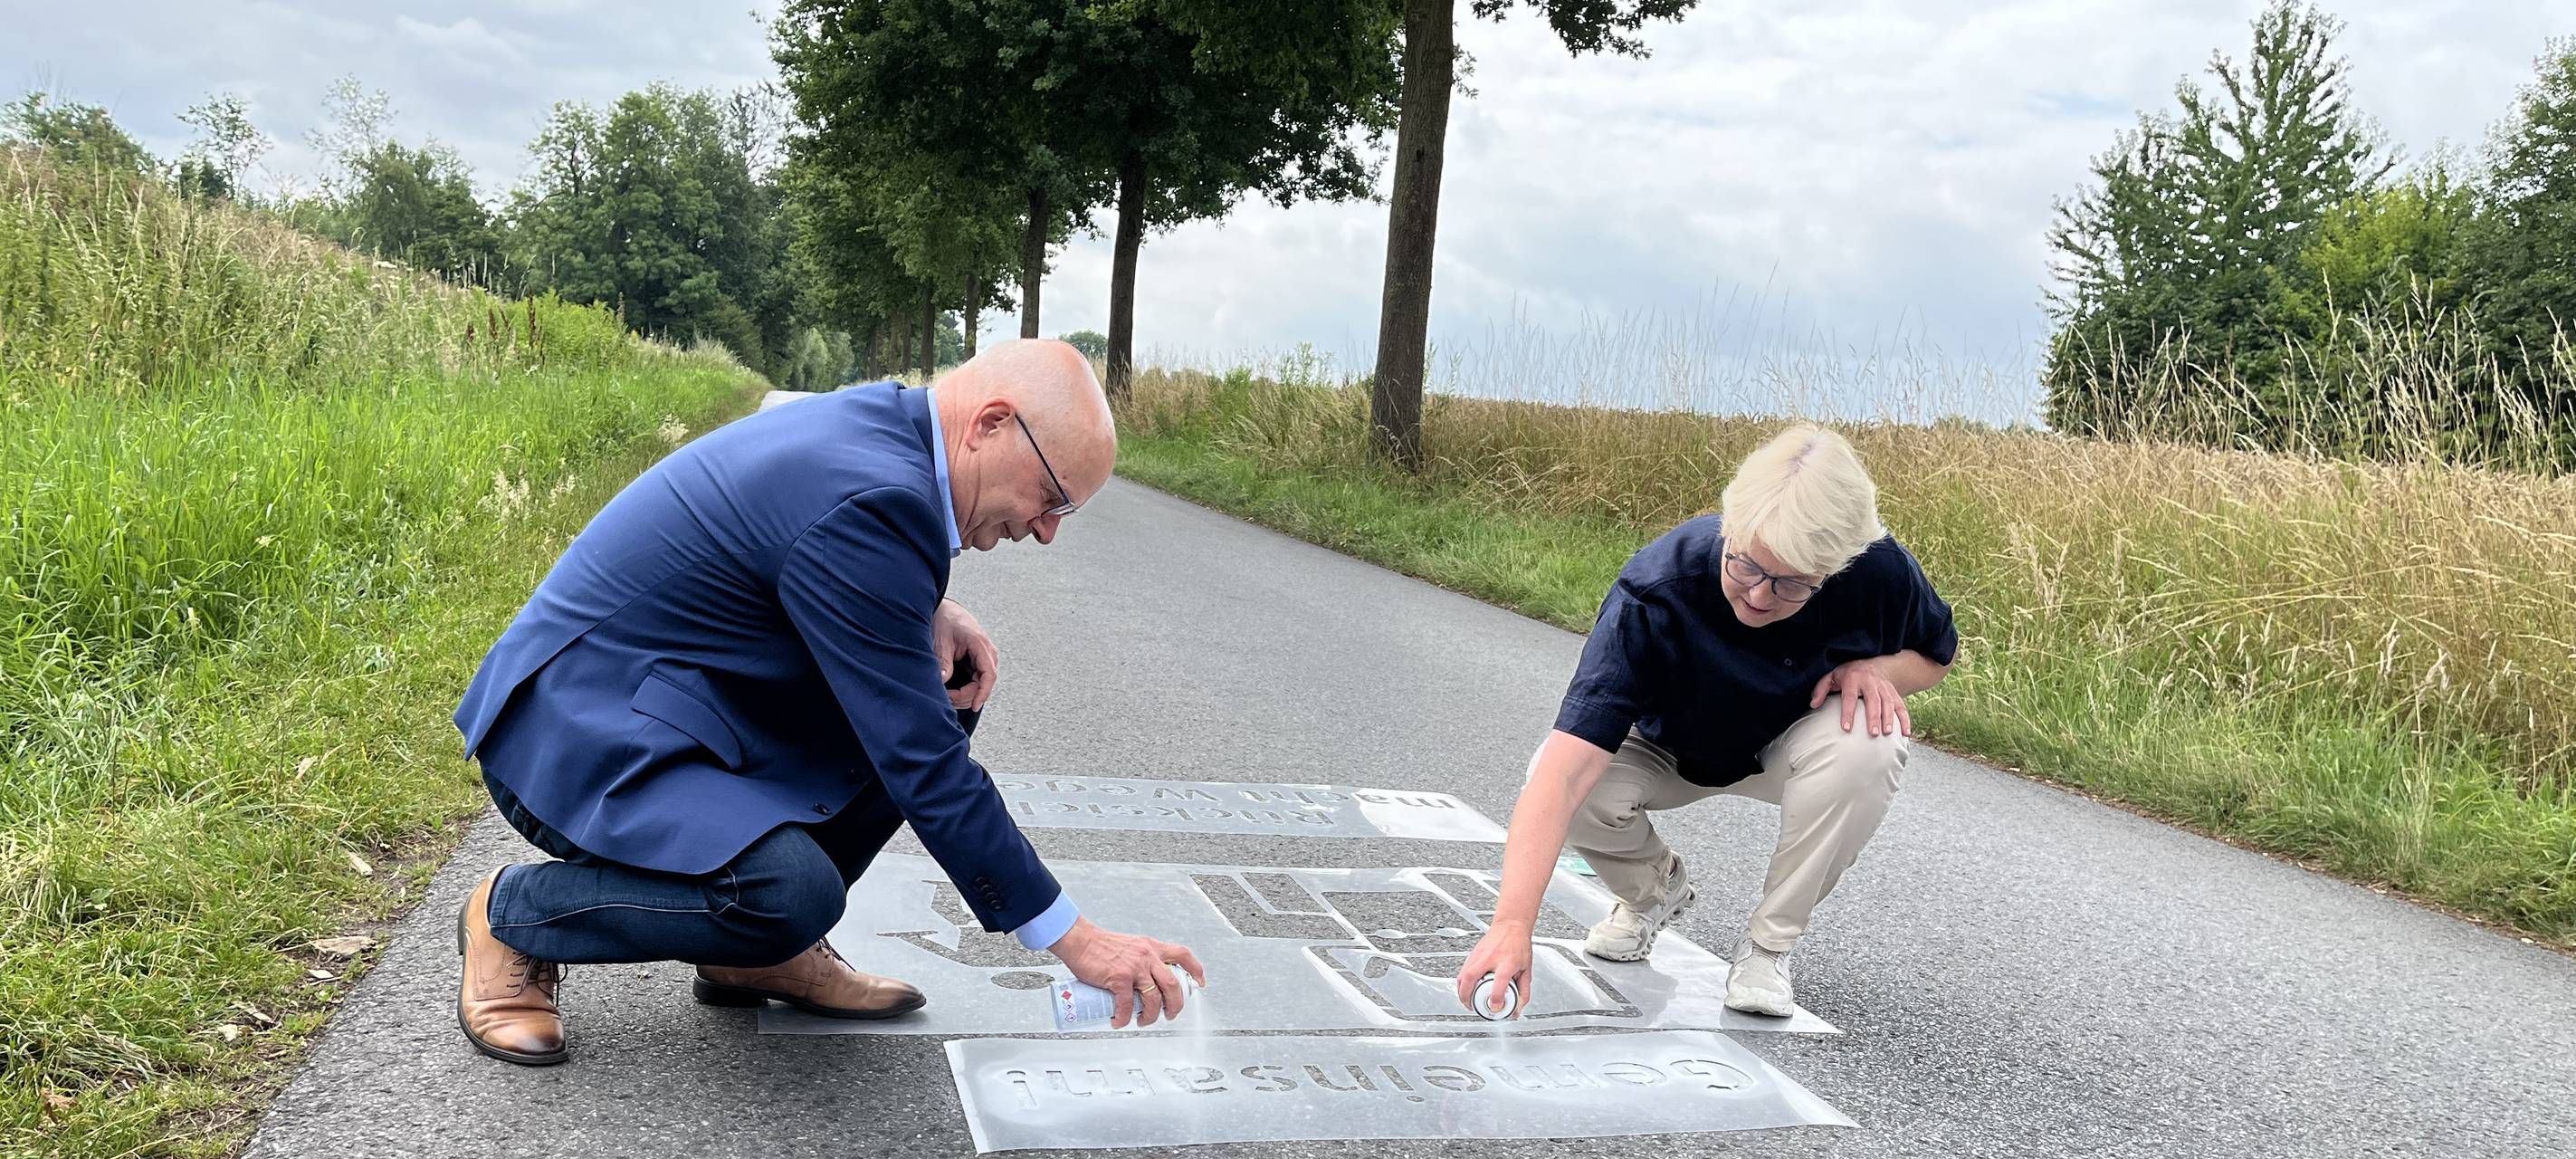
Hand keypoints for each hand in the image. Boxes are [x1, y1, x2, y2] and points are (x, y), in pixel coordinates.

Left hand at [931, 599, 997, 709]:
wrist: (946, 610)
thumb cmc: (946, 620)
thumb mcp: (942, 641)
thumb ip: (944, 661)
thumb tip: (943, 681)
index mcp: (981, 645)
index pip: (989, 675)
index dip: (983, 693)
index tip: (975, 705)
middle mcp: (987, 653)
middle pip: (984, 684)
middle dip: (966, 695)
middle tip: (946, 698)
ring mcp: (984, 658)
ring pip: (980, 685)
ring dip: (965, 695)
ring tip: (946, 696)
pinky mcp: (977, 662)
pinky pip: (976, 681)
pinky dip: (965, 690)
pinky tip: (952, 692)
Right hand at [1050, 918, 1206, 1028]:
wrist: (1080, 941)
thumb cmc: (1100, 945)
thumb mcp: (1131, 946)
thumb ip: (1142, 959)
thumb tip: (1147, 981)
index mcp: (1152, 947)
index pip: (1183, 955)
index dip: (1196, 970)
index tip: (1199, 983)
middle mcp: (1147, 956)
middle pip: (1173, 985)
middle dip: (1176, 1005)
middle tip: (1170, 1014)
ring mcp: (1134, 967)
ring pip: (1154, 999)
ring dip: (1151, 1016)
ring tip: (1143, 1021)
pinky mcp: (1119, 978)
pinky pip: (1127, 1005)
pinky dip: (1124, 1018)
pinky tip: (1119, 1021)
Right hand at [1454, 920, 1533, 1018]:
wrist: (1511, 926)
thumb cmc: (1519, 945)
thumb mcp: (1526, 970)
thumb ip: (1523, 991)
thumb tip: (1518, 1009)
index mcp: (1507, 961)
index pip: (1499, 981)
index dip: (1496, 997)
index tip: (1495, 1007)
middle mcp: (1490, 957)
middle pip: (1471, 977)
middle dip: (1467, 996)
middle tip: (1471, 1006)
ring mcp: (1479, 954)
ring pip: (1462, 974)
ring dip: (1461, 991)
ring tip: (1467, 1001)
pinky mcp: (1473, 953)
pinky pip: (1462, 970)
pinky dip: (1462, 983)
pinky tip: (1466, 989)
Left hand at [1810, 657, 1908, 736]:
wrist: (1870, 662)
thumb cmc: (1847, 674)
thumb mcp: (1831, 677)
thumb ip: (1821, 689)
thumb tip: (1813, 704)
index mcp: (1853, 678)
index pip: (1850, 697)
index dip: (1848, 713)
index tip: (1846, 728)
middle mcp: (1870, 682)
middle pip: (1873, 701)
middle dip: (1873, 717)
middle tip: (1873, 734)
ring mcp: (1884, 687)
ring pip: (1889, 703)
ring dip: (1889, 718)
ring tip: (1887, 733)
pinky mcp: (1893, 692)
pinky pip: (1901, 706)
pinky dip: (1905, 719)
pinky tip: (1906, 733)